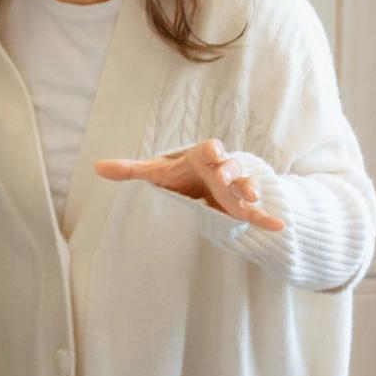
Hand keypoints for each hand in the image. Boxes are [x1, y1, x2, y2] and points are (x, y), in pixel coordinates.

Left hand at [95, 140, 284, 232]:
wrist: (204, 180)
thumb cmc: (179, 172)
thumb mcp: (155, 172)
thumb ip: (130, 169)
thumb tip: (96, 166)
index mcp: (201, 156)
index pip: (208, 148)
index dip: (211, 149)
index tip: (213, 152)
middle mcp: (221, 168)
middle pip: (229, 166)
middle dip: (229, 171)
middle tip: (226, 179)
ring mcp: (234, 186)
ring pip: (244, 185)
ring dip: (249, 190)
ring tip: (252, 198)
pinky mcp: (240, 205)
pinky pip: (256, 210)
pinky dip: (266, 218)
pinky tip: (279, 226)